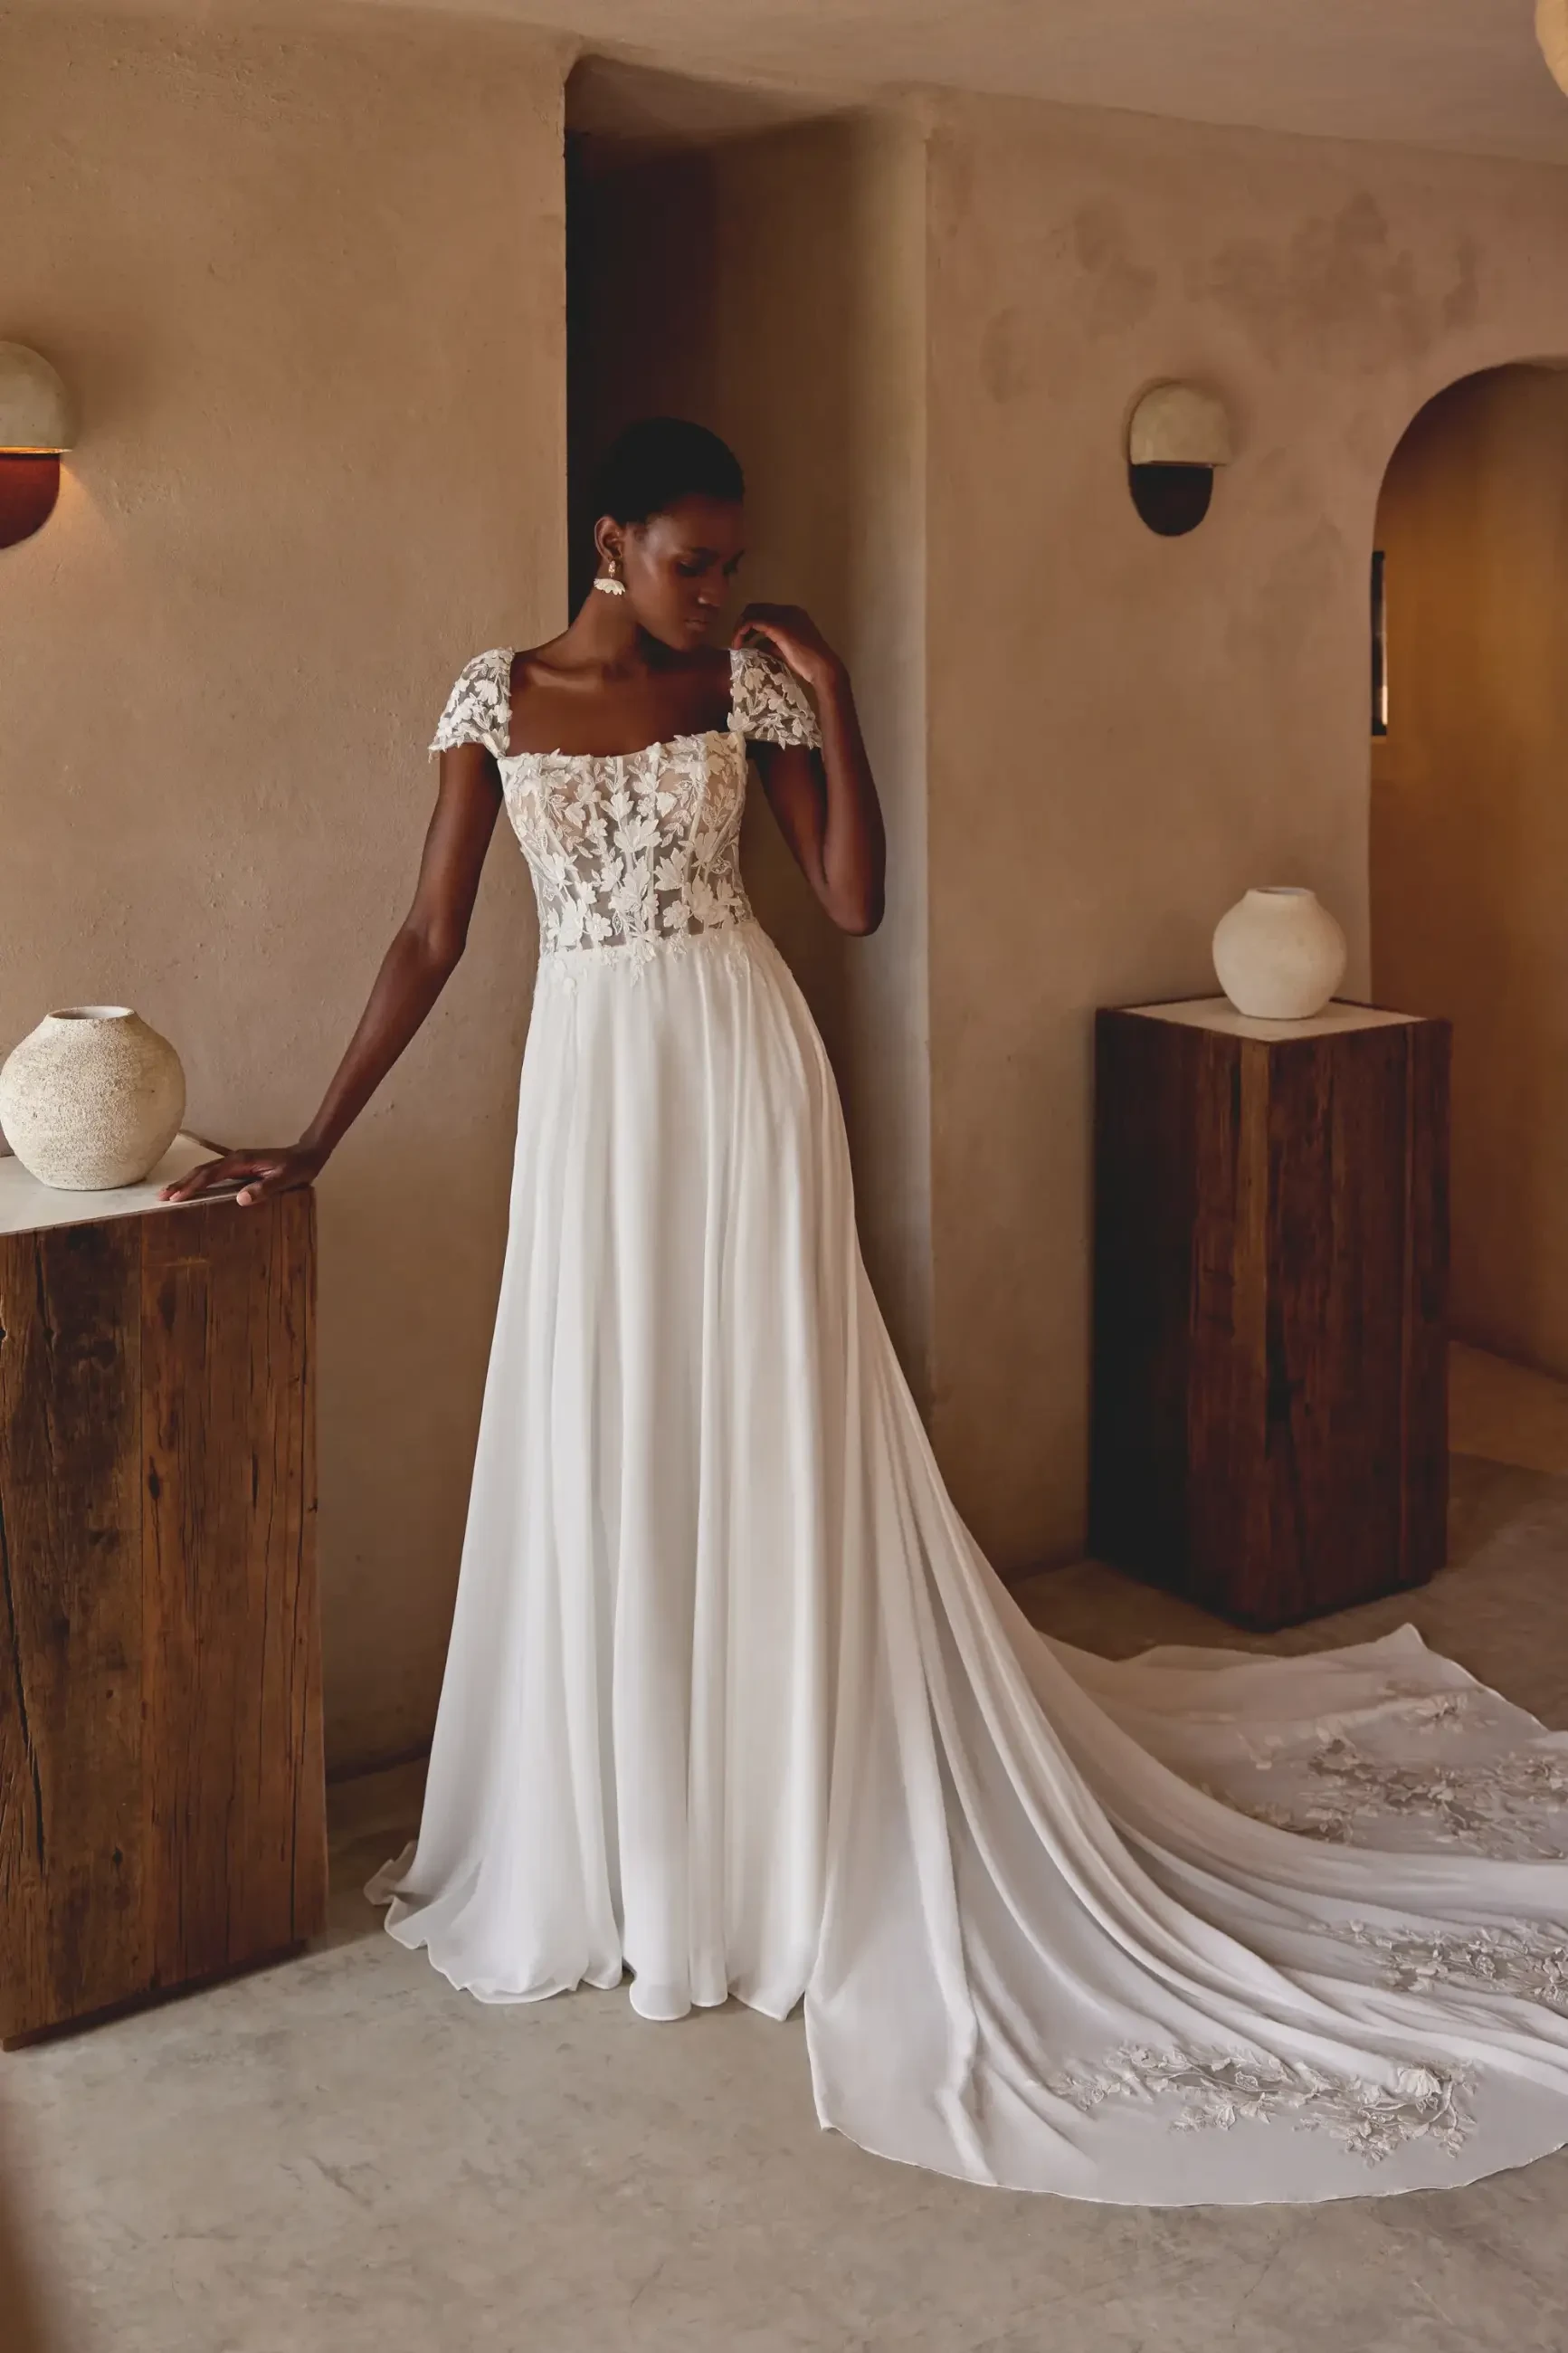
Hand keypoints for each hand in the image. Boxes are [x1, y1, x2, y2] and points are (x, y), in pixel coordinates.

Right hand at [160, 1142, 325, 1206]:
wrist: (307, 1155)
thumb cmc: (297, 1169)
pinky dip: (199, 1181)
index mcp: (241, 1162)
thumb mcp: (285, 1180)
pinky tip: (193, 1189)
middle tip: (161, 1197)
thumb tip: (241, 1199)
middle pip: (201, 1171)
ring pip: (205, 1171)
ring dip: (187, 1181)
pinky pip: (213, 1174)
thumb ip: (265, 1189)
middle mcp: (234, 1159)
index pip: (210, 1174)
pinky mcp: (239, 1166)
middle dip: (181, 1183)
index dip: (192, 1186)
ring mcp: (236, 1162)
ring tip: (170, 1194)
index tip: (176, 1197)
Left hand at [731, 603, 843, 694]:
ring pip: (751, 612)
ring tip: (736, 644)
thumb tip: (755, 644)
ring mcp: (783, 616)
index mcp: (792, 613)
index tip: (745, 639)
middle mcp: (787, 610)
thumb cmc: (807, 663)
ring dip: (740, 627)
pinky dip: (742, 631)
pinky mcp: (778, 626)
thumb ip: (771, 643)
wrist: (822, 667)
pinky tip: (738, 644)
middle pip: (755, 608)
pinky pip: (752, 622)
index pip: (764, 610)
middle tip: (738, 641)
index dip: (751, 623)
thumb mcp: (785, 650)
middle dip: (742, 623)